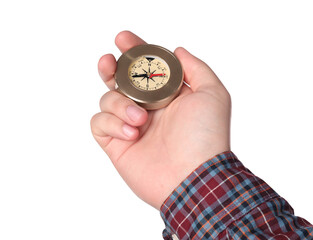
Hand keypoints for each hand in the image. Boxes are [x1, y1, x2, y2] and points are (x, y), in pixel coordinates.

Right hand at [91, 31, 230, 209]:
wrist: (192, 177)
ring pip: (107, 99)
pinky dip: (111, 123)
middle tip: (109, 63)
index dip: (133, 51)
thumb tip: (178, 51)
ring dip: (119, 103)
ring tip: (140, 119)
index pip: (144, 68)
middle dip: (110, 67)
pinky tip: (131, 133)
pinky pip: (99, 123)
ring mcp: (130, 125)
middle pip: (119, 80)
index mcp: (166, 95)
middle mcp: (147, 108)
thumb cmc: (205, 136)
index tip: (123, 39)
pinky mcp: (117, 144)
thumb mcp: (212, 94)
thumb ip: (196, 68)